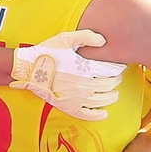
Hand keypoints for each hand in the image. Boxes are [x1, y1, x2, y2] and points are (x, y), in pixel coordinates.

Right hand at [9, 30, 125, 119]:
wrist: (29, 68)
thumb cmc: (48, 51)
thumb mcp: (66, 38)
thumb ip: (87, 37)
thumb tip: (104, 41)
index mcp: (84, 68)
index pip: (109, 70)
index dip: (118, 68)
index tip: (121, 66)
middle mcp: (83, 85)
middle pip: (109, 85)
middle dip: (116, 81)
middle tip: (118, 77)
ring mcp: (77, 98)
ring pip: (102, 100)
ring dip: (112, 96)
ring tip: (115, 92)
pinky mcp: (69, 107)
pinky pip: (88, 115)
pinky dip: (99, 114)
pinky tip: (104, 111)